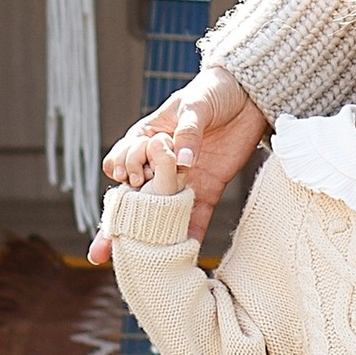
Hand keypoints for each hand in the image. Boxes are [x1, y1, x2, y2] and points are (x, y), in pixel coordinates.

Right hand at [92, 69, 265, 259]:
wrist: (249, 95)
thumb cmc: (214, 91)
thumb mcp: (197, 105)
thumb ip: (188, 132)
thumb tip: (181, 162)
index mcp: (148, 136)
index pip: (123, 157)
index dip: (123, 167)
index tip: (128, 173)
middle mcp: (160, 162)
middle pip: (134, 192)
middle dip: (117, 219)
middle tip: (105, 245)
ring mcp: (182, 178)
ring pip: (159, 210)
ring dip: (146, 236)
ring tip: (132, 263)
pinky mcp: (207, 188)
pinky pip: (196, 215)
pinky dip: (189, 234)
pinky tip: (182, 254)